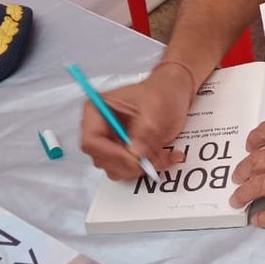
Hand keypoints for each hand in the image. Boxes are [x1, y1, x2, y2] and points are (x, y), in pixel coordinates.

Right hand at [79, 64, 193, 179]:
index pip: (91, 141)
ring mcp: (112, 144)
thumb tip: (136, 152)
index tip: (134, 156)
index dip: (111, 153)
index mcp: (97, 111)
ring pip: (116, 169)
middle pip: (102, 159)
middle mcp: (100, 130)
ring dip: (141, 168)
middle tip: (152, 158)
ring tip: (163, 155)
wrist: (173, 94)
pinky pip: (131, 170)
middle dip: (129, 163)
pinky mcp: (125, 154)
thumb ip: (145, 131)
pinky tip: (165, 156)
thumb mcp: (155, 107)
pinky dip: (149, 168)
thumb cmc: (160, 93)